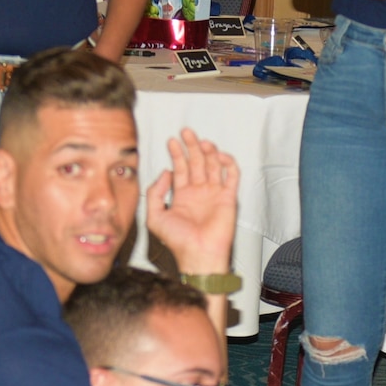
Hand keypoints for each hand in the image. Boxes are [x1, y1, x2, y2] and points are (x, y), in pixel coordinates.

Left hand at [146, 129, 239, 275]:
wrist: (198, 254)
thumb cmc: (177, 240)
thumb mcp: (154, 216)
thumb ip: (154, 193)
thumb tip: (165, 172)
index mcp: (182, 196)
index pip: (180, 168)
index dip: (177, 154)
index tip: (172, 140)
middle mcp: (198, 192)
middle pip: (196, 162)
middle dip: (192, 146)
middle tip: (186, 132)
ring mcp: (214, 194)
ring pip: (213, 165)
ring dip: (208, 152)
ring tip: (202, 142)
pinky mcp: (228, 198)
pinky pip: (231, 176)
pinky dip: (228, 163)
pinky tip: (219, 155)